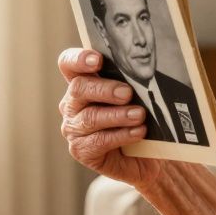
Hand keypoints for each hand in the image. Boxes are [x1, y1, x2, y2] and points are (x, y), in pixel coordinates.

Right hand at [57, 48, 163, 188]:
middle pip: (78, 88)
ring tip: (139, 114)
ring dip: (117, 115)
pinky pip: (99, 141)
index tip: (97, 60)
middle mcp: (72, 104)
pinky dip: (121, 135)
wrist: (146, 155)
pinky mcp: (82, 150)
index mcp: (83, 82)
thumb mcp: (137, 95)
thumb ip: (132, 81)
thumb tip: (146, 69)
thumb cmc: (139, 117)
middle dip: (105, 89)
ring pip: (90, 117)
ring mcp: (74, 128)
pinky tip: (138, 132)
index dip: (79, 59)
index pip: (69, 64)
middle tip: (127, 93)